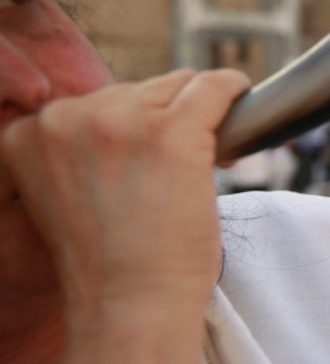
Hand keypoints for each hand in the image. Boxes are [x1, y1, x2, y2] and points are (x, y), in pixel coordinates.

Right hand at [0, 69, 249, 360]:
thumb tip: (143, 104)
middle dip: (163, 120)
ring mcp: (119, 122)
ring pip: (178, 85)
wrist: (131, 306)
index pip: (97, 103)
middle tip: (173, 171)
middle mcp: (64, 119)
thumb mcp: (72, 190)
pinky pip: (214, 87)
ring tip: (193, 166)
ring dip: (197, 115)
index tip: (145, 161)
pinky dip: (233, 91)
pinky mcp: (172, 132)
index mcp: (28, 134)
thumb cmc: (111, 262)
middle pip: (138, 90)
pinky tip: (239, 100)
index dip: (132, 128)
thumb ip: (86, 145)